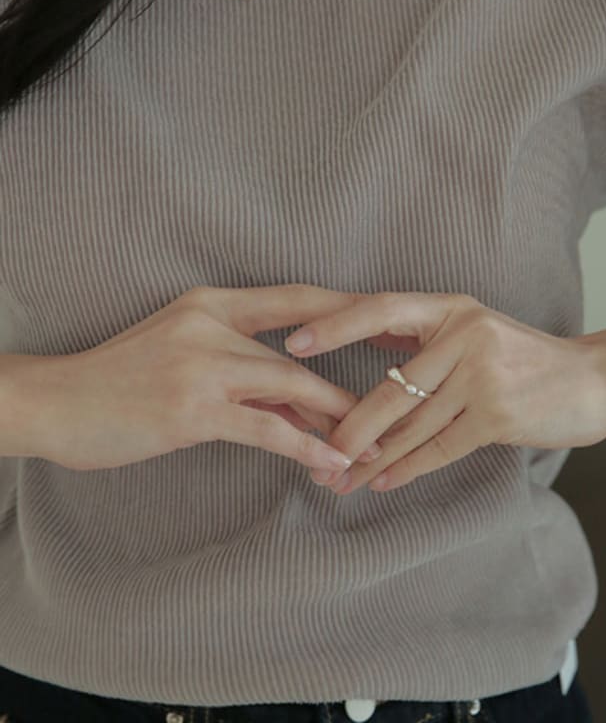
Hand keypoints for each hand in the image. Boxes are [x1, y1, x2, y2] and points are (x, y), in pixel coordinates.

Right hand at [14, 285, 384, 471]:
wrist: (56, 402)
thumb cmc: (123, 379)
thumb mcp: (186, 356)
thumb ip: (243, 369)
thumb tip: (299, 397)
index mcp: (214, 303)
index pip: (297, 299)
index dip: (346, 311)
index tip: (386, 327)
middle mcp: (213, 322)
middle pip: (305, 348)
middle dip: (351, 381)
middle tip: (392, 405)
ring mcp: (203, 363)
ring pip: (293, 385)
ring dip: (337, 418)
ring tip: (370, 447)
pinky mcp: (193, 407)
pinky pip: (265, 427)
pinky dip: (303, 447)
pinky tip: (329, 464)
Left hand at [284, 290, 605, 493]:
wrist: (594, 380)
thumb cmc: (526, 358)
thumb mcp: (477, 331)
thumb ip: (428, 339)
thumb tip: (371, 347)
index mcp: (451, 308)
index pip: (381, 310)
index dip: (335, 326)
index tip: (294, 344)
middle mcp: (464, 334)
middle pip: (390, 387)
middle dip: (350, 425)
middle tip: (317, 451)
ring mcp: (482, 375)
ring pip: (411, 425)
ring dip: (374, 458)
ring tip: (343, 478)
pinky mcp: (497, 414)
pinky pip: (439, 447)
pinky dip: (408, 468)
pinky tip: (383, 481)